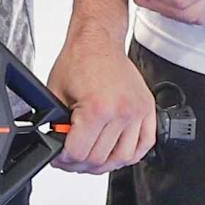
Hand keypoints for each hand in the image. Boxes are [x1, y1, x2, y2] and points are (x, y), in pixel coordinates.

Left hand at [45, 32, 158, 172]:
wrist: (98, 40)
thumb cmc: (79, 60)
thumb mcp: (56, 95)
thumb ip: (57, 126)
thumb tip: (58, 148)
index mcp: (98, 108)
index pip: (80, 153)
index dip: (64, 160)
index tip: (60, 158)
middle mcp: (122, 111)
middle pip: (100, 159)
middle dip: (80, 164)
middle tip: (71, 159)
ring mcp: (138, 112)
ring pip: (123, 158)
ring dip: (104, 164)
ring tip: (91, 158)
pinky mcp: (148, 109)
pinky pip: (145, 145)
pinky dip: (130, 155)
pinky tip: (116, 153)